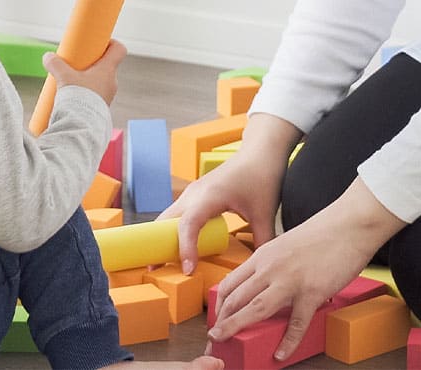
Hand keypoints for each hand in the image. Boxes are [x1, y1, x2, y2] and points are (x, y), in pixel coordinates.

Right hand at [43, 39, 125, 104]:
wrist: (82, 126)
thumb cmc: (77, 98)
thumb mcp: (64, 77)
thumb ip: (55, 64)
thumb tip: (48, 57)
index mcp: (107, 70)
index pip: (119, 50)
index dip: (110, 43)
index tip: (97, 44)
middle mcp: (111, 82)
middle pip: (106, 66)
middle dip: (92, 64)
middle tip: (77, 64)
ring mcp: (108, 97)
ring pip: (100, 82)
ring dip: (88, 81)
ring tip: (71, 84)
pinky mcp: (101, 109)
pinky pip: (96, 97)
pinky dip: (87, 94)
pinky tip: (73, 98)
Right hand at [159, 114, 299, 272]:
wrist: (260, 150)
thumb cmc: (262, 176)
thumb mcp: (265, 213)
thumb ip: (262, 241)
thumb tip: (259, 269)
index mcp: (210, 195)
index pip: (188, 224)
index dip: (185, 247)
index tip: (188, 269)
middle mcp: (195, 193)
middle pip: (167, 220)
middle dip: (158, 244)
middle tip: (154, 270)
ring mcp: (193, 192)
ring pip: (168, 216)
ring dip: (163, 237)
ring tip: (162, 263)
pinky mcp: (195, 194)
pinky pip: (177, 214)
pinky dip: (172, 230)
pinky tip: (177, 247)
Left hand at [208, 181, 403, 360]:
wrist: (349, 224)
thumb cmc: (321, 233)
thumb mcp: (285, 245)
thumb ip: (272, 264)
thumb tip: (264, 286)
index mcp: (263, 255)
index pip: (230, 284)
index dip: (219, 306)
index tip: (216, 321)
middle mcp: (271, 268)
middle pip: (236, 298)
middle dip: (221, 322)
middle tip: (215, 339)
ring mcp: (290, 280)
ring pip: (255, 309)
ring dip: (236, 328)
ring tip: (225, 343)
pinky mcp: (312, 292)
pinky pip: (296, 323)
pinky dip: (287, 342)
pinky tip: (280, 354)